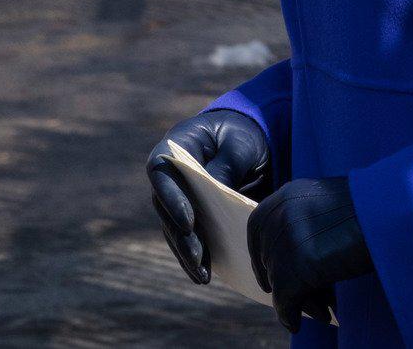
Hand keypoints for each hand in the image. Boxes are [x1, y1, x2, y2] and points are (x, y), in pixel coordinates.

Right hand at [146, 108, 272, 284]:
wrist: (250, 143)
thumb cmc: (243, 137)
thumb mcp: (241, 145)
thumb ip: (227, 164)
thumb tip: (217, 191)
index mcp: (177, 147)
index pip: (162, 170)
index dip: (171, 197)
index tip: (189, 222)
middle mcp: (170, 174)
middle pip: (165, 206)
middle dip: (181, 236)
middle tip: (198, 258)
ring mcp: (178, 196)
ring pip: (173, 228)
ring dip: (186, 253)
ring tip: (202, 276)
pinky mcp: (191, 215)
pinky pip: (187, 238)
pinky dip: (195, 257)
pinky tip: (205, 274)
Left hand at [246, 176, 371, 332]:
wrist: (393, 212)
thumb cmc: (373, 211)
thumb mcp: (331, 208)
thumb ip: (309, 225)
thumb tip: (298, 263)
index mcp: (286, 195)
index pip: (258, 229)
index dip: (263, 258)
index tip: (271, 280)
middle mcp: (280, 213)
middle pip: (272, 258)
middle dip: (289, 283)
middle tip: (314, 303)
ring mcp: (286, 237)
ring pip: (279, 280)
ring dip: (298, 301)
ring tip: (322, 313)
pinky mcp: (297, 263)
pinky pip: (285, 298)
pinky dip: (289, 314)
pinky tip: (296, 325)